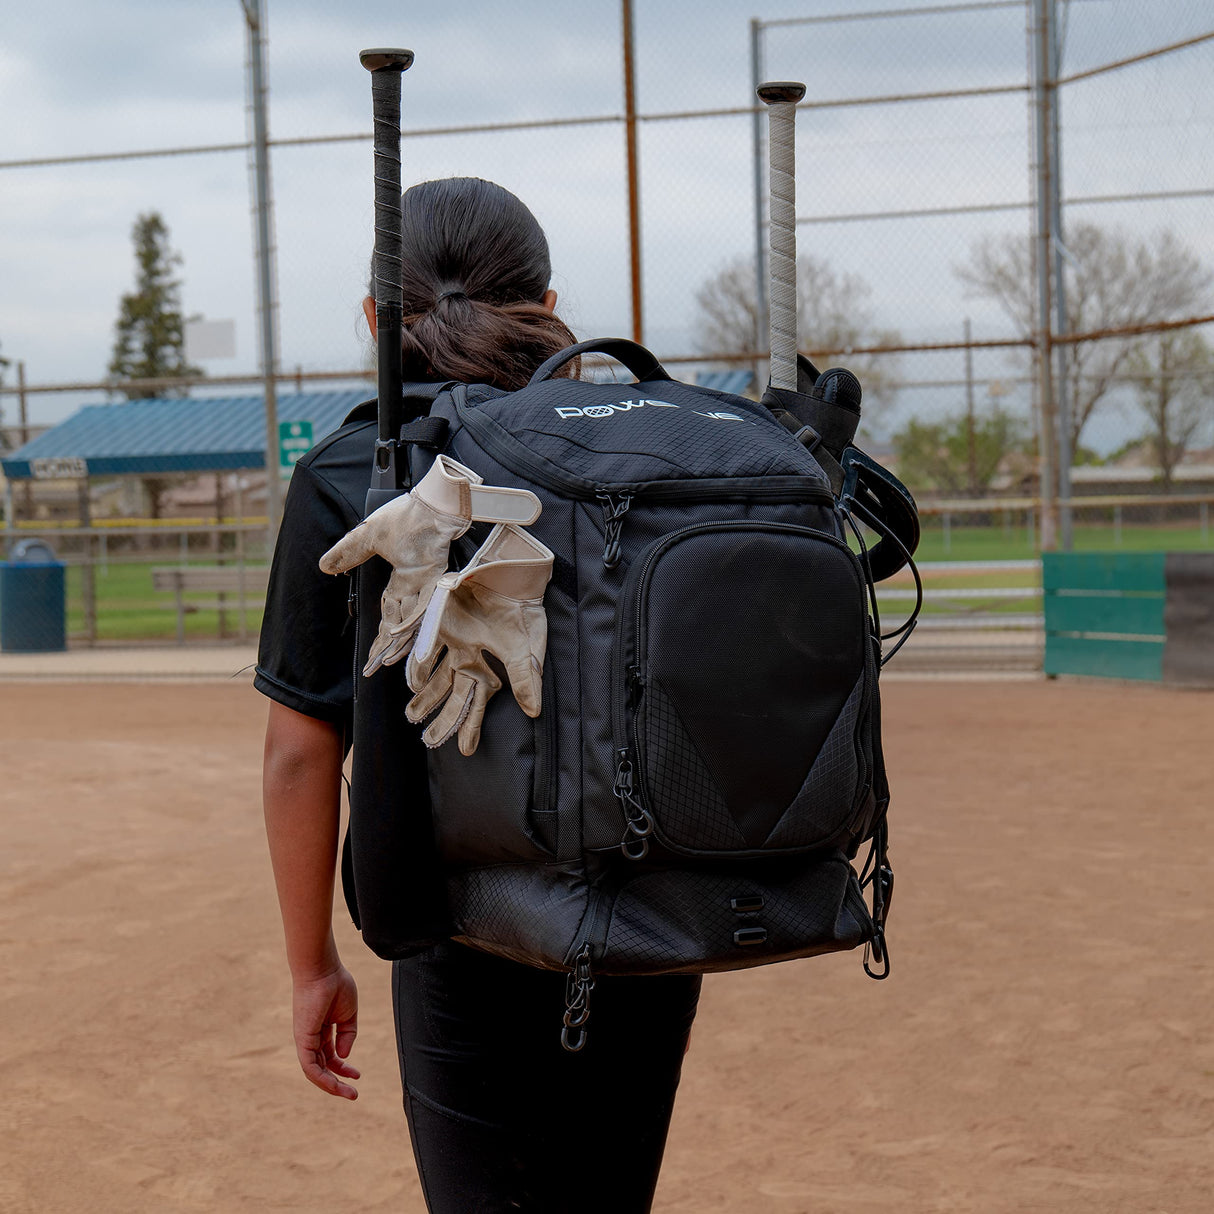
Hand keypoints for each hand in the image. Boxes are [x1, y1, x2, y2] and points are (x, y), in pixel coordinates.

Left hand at [291, 965, 359, 1099]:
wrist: (323, 969)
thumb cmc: (335, 984)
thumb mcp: (349, 1014)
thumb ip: (348, 1035)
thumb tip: (344, 1055)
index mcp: (321, 1030)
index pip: (330, 1055)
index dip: (343, 1068)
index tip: (358, 1075)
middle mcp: (310, 1037)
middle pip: (323, 1067)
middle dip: (338, 1082)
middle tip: (354, 1094)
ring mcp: (305, 1039)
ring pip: (315, 1072)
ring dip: (331, 1085)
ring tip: (349, 1094)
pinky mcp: (303, 1039)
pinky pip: (309, 1065)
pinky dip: (321, 1077)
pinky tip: (335, 1083)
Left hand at [405, 524, 552, 754]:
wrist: (508, 575)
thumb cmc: (521, 612)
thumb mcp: (525, 648)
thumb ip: (525, 678)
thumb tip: (533, 712)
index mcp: (488, 665)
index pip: (477, 702)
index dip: (471, 725)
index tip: (466, 750)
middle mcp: (468, 656)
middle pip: (452, 693)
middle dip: (442, 718)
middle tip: (428, 741)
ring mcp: (452, 640)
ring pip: (433, 674)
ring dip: (424, 694)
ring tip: (412, 715)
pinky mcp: (438, 622)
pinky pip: (422, 646)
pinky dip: (415, 663)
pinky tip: (408, 679)